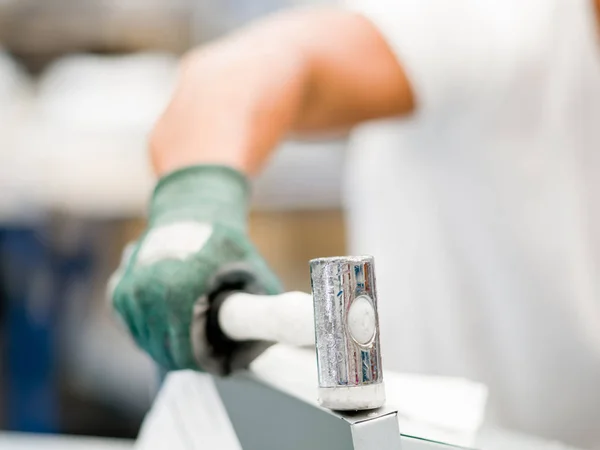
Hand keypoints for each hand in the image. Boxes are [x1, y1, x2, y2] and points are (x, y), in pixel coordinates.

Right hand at [109, 165, 281, 373]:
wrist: (190, 211)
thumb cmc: (225, 243)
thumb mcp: (252, 272)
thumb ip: (262, 308)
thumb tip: (283, 341)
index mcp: (178, 294)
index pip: (187, 355)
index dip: (206, 363)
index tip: (219, 362)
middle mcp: (146, 295)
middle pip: (164, 353)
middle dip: (188, 358)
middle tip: (208, 352)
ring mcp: (128, 294)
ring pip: (147, 344)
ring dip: (167, 345)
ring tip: (191, 334)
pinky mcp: (119, 292)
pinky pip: (134, 328)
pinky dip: (151, 330)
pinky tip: (170, 319)